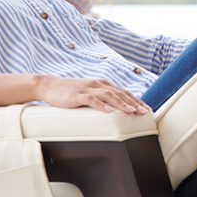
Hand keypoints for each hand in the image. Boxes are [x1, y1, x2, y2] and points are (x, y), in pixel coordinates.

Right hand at [35, 75, 152, 114]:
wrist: (50, 86)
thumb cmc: (71, 92)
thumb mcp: (89, 94)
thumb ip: (102, 99)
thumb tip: (116, 110)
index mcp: (102, 84)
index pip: (123, 92)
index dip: (136, 100)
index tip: (147, 109)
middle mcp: (98, 84)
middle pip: (120, 93)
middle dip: (134, 103)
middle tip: (144, 112)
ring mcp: (88, 88)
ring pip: (108, 95)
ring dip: (121, 104)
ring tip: (131, 112)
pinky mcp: (77, 95)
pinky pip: (91, 100)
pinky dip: (101, 105)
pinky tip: (109, 112)